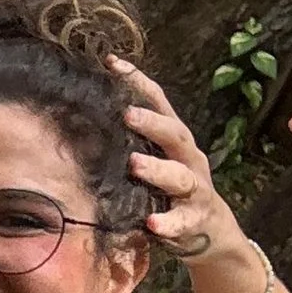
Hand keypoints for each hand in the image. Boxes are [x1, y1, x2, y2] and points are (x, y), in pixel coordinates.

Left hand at [111, 56, 251, 274]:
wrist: (209, 229)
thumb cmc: (170, 187)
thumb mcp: (154, 158)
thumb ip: (128, 141)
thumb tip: (82, 116)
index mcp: (175, 139)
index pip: (159, 103)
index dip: (138, 82)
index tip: (111, 63)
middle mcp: (188, 158)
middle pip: (174, 134)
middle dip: (152, 123)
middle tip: (127, 114)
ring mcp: (195, 189)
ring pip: (180, 176)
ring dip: (158, 169)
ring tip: (135, 164)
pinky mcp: (195, 219)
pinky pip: (182, 221)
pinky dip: (169, 222)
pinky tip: (153, 223)